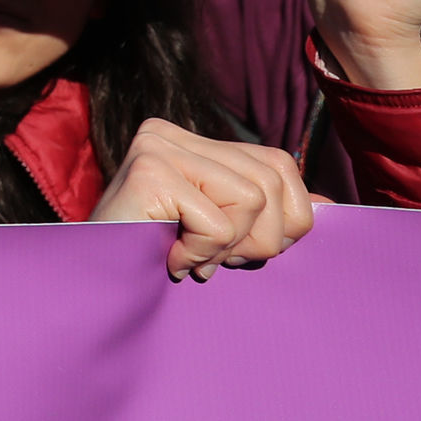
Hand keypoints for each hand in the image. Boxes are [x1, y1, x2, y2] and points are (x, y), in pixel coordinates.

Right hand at [90, 117, 320, 278]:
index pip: (278, 163)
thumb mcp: (220, 233)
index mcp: (189, 140)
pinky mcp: (149, 171)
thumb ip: (267, 212)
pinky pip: (219, 223)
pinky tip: (170, 260)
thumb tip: (333, 205)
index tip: (241, 251)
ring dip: (230, 248)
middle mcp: (170, 132)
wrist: (87, 288)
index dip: (285, 217)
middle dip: (262, 239)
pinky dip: (203, 254)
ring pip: (253, 198)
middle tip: (218, 261)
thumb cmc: (151, 265)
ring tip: (192, 259)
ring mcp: (157, 146)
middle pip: (272, 180)